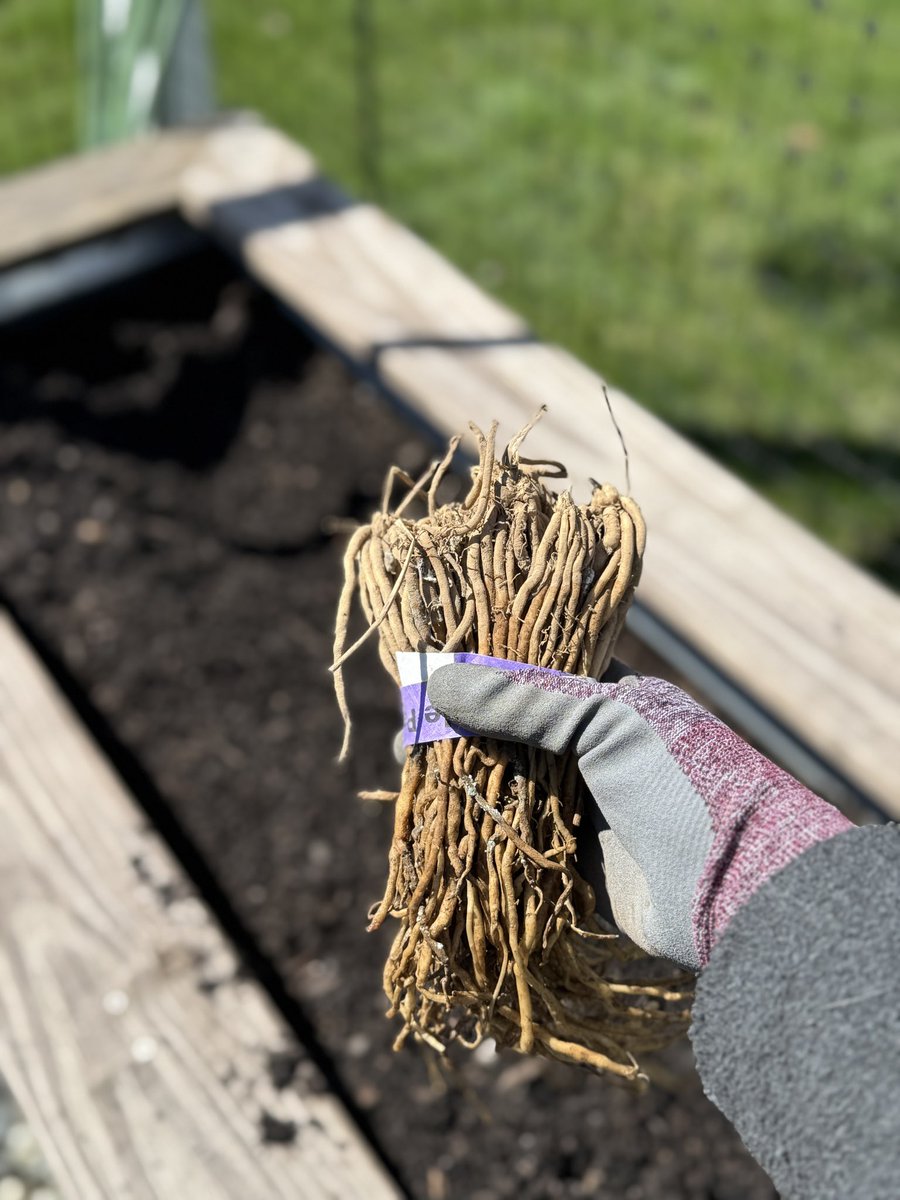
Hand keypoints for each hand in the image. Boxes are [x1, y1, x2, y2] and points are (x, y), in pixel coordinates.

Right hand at [428, 663, 851, 970]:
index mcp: (613, 701)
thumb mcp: (605, 725)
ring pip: (512, 788)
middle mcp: (596, 750)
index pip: (536, 674)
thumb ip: (525, 703)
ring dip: (466, 783)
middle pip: (515, 733)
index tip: (431, 674)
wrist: (739, 889)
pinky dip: (483, 835)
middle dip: (464, 732)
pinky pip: (519, 842)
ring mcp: (586, 808)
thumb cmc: (681, 784)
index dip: (484, 674)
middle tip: (409, 731)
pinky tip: (441, 823)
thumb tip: (440, 680)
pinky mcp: (577, 865)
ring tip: (411, 772)